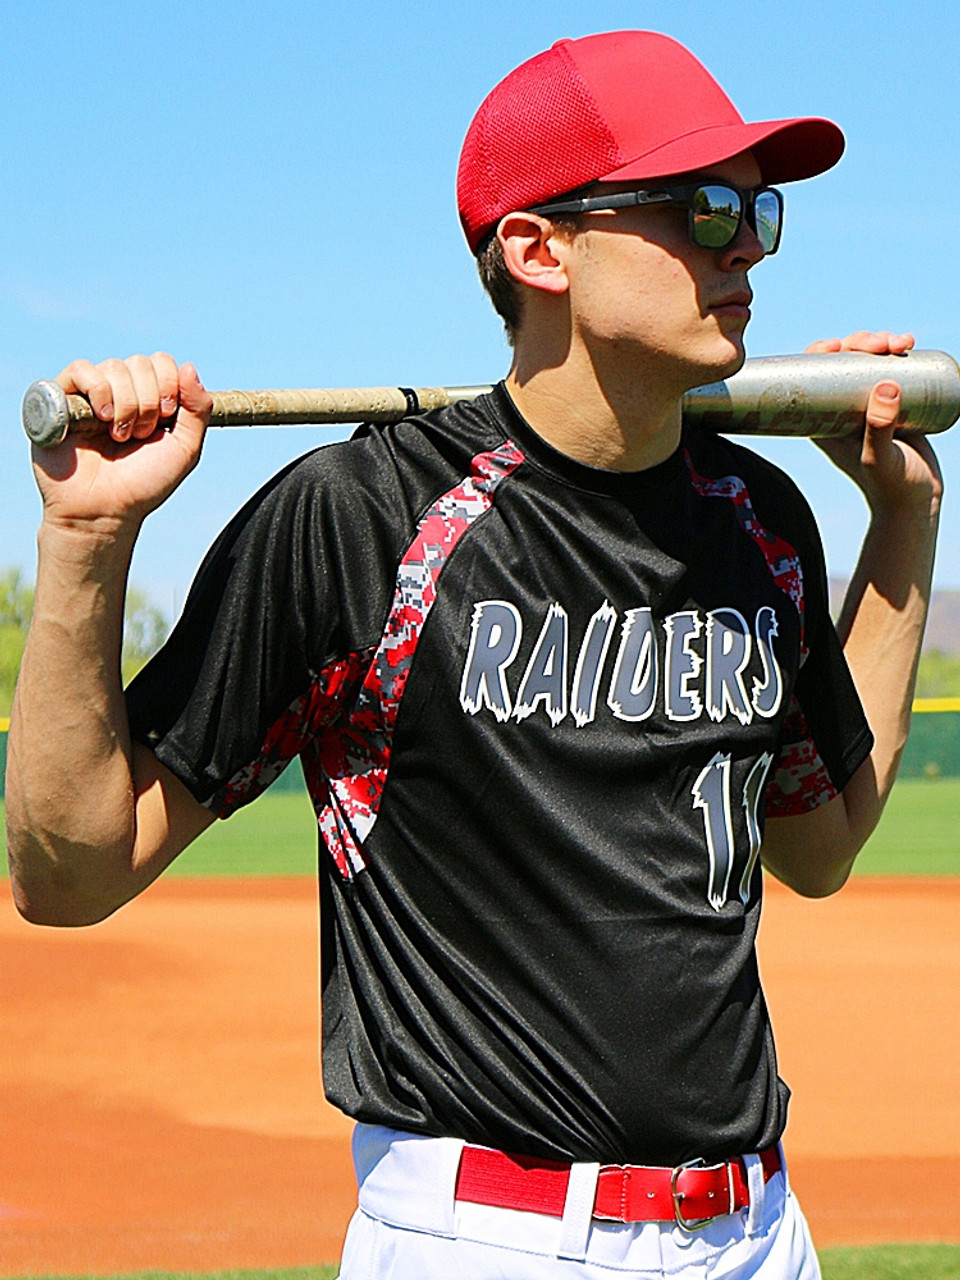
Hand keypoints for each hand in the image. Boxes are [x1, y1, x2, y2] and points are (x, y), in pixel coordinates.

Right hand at [34, 353, 211, 534]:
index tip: (166, 417)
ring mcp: (90, 394)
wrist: (104, 510)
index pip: (162, 362)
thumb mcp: (185, 449)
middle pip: (141, 363)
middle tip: (139, 435)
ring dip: (125, 404)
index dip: (169, 384)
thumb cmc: (143, 484)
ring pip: (114, 366)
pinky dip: (98, 390)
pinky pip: (80, 369)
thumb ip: (198, 409)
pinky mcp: (61, 399)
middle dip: (148, 401)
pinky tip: (101, 419)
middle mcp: (119, 392)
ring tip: (118, 437)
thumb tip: (189, 367)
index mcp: (148, 398)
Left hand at [805, 330, 942, 519]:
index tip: (839, 345)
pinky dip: (899, 353)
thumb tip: (886, 387)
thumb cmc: (890, 485)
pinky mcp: (893, 404)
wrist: (916, 500)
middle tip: (883, 344)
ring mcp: (868, 405)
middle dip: (861, 343)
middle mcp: (842, 409)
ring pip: (868, 362)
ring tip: (903, 344)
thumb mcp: (879, 459)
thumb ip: (879, 429)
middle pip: (843, 362)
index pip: (812, 377)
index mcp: (824, 420)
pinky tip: (909, 344)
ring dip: (883, 344)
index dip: (820, 352)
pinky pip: (891, 370)